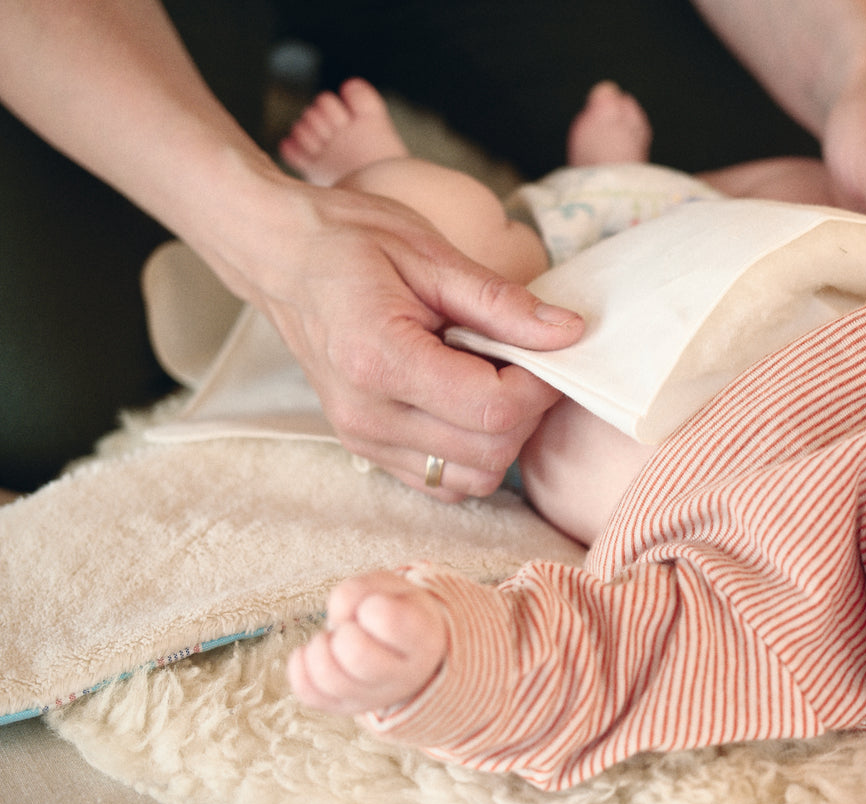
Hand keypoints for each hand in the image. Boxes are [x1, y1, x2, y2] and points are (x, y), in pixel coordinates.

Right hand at [225, 181, 583, 500]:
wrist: (280, 255)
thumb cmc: (350, 242)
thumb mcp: (430, 254)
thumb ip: (502, 303)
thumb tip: (569, 333)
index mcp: (380, 361)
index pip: (492, 409)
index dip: (539, 387)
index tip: (547, 350)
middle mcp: (368, 415)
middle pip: (489, 453)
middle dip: (526, 411)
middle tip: (523, 359)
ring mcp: (363, 439)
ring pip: (473, 478)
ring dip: (502, 437)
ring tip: (491, 377)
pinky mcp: (367, 449)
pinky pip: (444, 481)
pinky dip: (473, 452)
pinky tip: (467, 402)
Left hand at [287, 570, 447, 715]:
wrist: (406, 650)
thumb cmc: (397, 611)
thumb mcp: (391, 587)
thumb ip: (361, 590)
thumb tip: (336, 618)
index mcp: (423, 640)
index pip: (388, 621)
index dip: (371, 606)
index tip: (374, 607)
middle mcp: (403, 677)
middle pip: (357, 656)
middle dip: (343, 633)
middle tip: (350, 628)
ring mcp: (373, 697)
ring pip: (328, 678)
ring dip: (318, 648)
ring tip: (330, 639)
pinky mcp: (344, 707)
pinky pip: (309, 694)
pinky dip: (299, 667)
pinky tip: (310, 652)